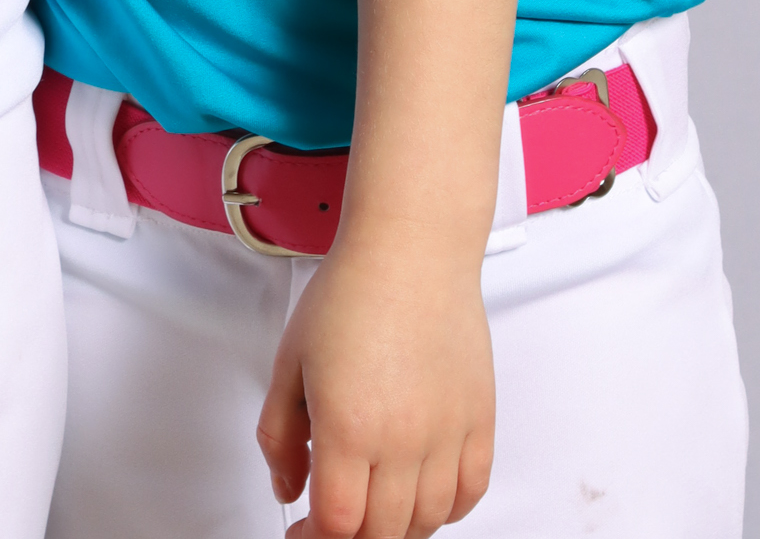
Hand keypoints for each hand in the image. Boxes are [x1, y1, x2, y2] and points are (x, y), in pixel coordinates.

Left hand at [260, 241, 494, 536]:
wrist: (411, 249)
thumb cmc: (352, 291)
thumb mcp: (289, 361)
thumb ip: (279, 436)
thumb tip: (288, 488)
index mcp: (348, 426)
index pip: (337, 525)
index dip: (315, 538)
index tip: (304, 531)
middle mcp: (403, 439)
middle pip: (382, 532)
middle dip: (353, 536)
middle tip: (336, 518)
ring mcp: (447, 433)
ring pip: (427, 521)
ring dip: (398, 526)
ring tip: (376, 504)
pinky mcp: (479, 421)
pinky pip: (470, 492)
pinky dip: (446, 507)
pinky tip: (422, 492)